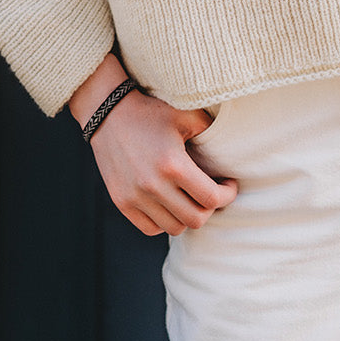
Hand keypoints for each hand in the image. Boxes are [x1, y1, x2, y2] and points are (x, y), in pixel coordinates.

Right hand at [69, 57, 237, 236]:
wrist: (108, 113)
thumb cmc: (151, 112)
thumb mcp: (185, 114)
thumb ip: (210, 130)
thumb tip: (231, 149)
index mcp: (173, 165)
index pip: (211, 198)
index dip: (228, 195)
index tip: (229, 185)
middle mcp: (153, 186)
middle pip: (195, 219)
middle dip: (210, 208)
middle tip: (212, 193)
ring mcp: (135, 197)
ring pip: (174, 227)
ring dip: (187, 216)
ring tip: (190, 198)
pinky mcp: (121, 202)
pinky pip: (151, 228)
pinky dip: (164, 221)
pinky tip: (170, 203)